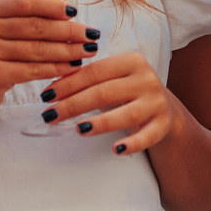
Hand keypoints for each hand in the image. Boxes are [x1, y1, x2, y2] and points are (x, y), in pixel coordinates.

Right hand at [0, 0, 92, 125]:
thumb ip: (19, 22)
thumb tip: (65, 13)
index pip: (24, 2)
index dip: (52, 6)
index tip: (75, 12)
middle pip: (35, 26)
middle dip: (68, 30)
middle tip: (91, 34)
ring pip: (37, 49)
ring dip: (68, 50)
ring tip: (88, 51)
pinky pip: (32, 70)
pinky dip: (56, 69)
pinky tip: (72, 69)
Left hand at [37, 52, 172, 155]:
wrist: (164, 108)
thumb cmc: (127, 91)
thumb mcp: (112, 79)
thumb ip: (88, 79)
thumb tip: (52, 89)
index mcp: (132, 61)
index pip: (95, 72)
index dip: (69, 84)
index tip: (47, 95)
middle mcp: (146, 79)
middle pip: (105, 92)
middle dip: (74, 105)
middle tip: (51, 115)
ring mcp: (156, 102)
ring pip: (126, 114)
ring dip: (101, 123)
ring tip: (79, 130)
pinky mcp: (162, 125)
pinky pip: (147, 136)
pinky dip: (132, 144)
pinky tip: (116, 150)